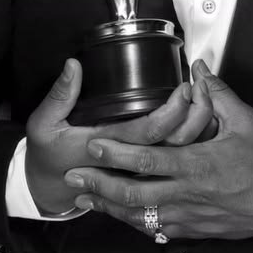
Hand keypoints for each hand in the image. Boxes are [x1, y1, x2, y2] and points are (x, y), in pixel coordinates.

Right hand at [25, 59, 214, 214]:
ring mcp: (142, 169)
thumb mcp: (44, 124)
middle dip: (197, 115)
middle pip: (177, 143)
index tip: (184, 87)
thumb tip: (73, 65)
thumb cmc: (50, 154)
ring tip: (208, 99)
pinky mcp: (146, 170)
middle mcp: (131, 162)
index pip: (150, 131)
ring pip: (183, 152)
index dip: (172, 110)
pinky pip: (180, 161)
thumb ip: (60, 95)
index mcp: (110, 146)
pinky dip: (197, 140)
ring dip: (200, 126)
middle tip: (204, 88)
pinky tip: (205, 119)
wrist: (51, 188)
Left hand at [66, 61, 252, 239]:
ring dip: (110, 208)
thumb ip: (218, 93)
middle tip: (73, 177)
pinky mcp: (194, 229)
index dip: (117, 155)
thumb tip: (197, 67)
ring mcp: (189, 216)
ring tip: (84, 198)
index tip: (91, 146)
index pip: (148, 160)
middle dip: (100, 185)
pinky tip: (119, 216)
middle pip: (134, 195)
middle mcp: (188, 194)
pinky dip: (134, 223)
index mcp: (197, 165)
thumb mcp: (245, 121)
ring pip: (140, 217)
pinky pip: (157, 229)